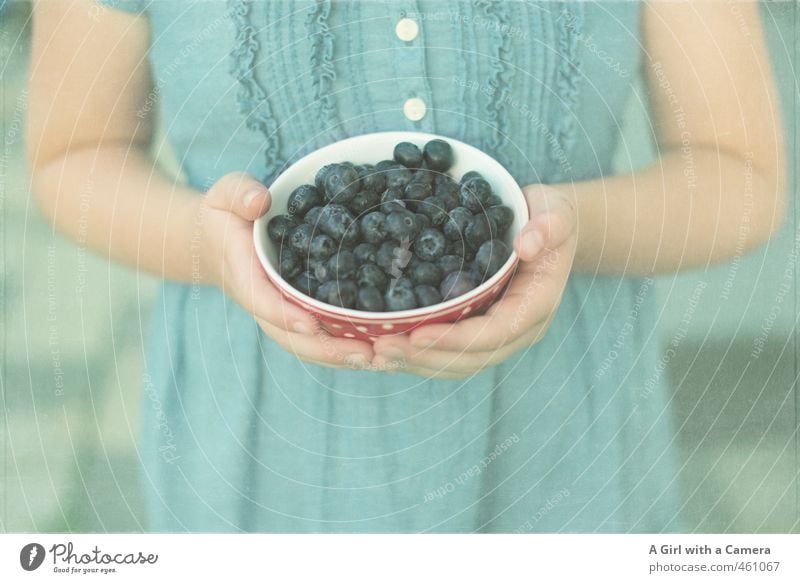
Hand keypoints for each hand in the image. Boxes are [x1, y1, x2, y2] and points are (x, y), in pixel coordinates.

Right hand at [202, 172, 374, 369]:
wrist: (216, 242)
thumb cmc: (225, 215)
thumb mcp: (226, 195)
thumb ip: (239, 193)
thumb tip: (259, 201)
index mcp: (245, 275)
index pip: (262, 300)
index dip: (284, 314)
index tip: (309, 324)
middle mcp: (264, 303)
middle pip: (291, 337)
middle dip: (326, 348)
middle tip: (365, 353)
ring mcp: (280, 313)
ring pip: (307, 345)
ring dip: (341, 356)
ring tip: (379, 359)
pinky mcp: (296, 314)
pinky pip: (318, 338)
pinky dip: (344, 348)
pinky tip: (377, 351)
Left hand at [371, 184, 577, 378]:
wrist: (550, 230)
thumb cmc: (552, 217)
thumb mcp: (556, 211)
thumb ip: (549, 225)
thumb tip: (527, 244)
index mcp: (535, 307)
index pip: (495, 333)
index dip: (457, 338)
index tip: (418, 333)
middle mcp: (515, 331)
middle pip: (470, 359)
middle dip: (425, 357)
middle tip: (382, 348)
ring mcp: (494, 335)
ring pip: (454, 363)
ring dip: (414, 362)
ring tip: (374, 353)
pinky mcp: (474, 331)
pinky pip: (444, 351)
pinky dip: (414, 354)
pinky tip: (380, 349)